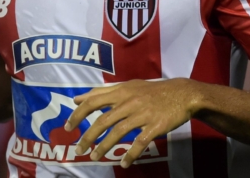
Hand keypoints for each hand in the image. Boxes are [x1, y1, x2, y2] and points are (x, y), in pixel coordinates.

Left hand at [65, 78, 199, 167]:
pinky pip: (140, 142)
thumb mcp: (128, 86)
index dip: (79, 114)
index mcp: (121, 92)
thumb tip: (78, 98)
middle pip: (103, 120)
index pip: (93, 101)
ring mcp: (142, 114)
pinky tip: (124, 163)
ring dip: (105, 146)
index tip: (68, 127)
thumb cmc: (151, 91)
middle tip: (78, 149)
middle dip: (88, 136)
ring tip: (94, 157)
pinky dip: (130, 154)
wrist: (182, 94)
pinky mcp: (155, 126)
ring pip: (119, 132)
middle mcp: (129, 102)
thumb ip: (102, 92)